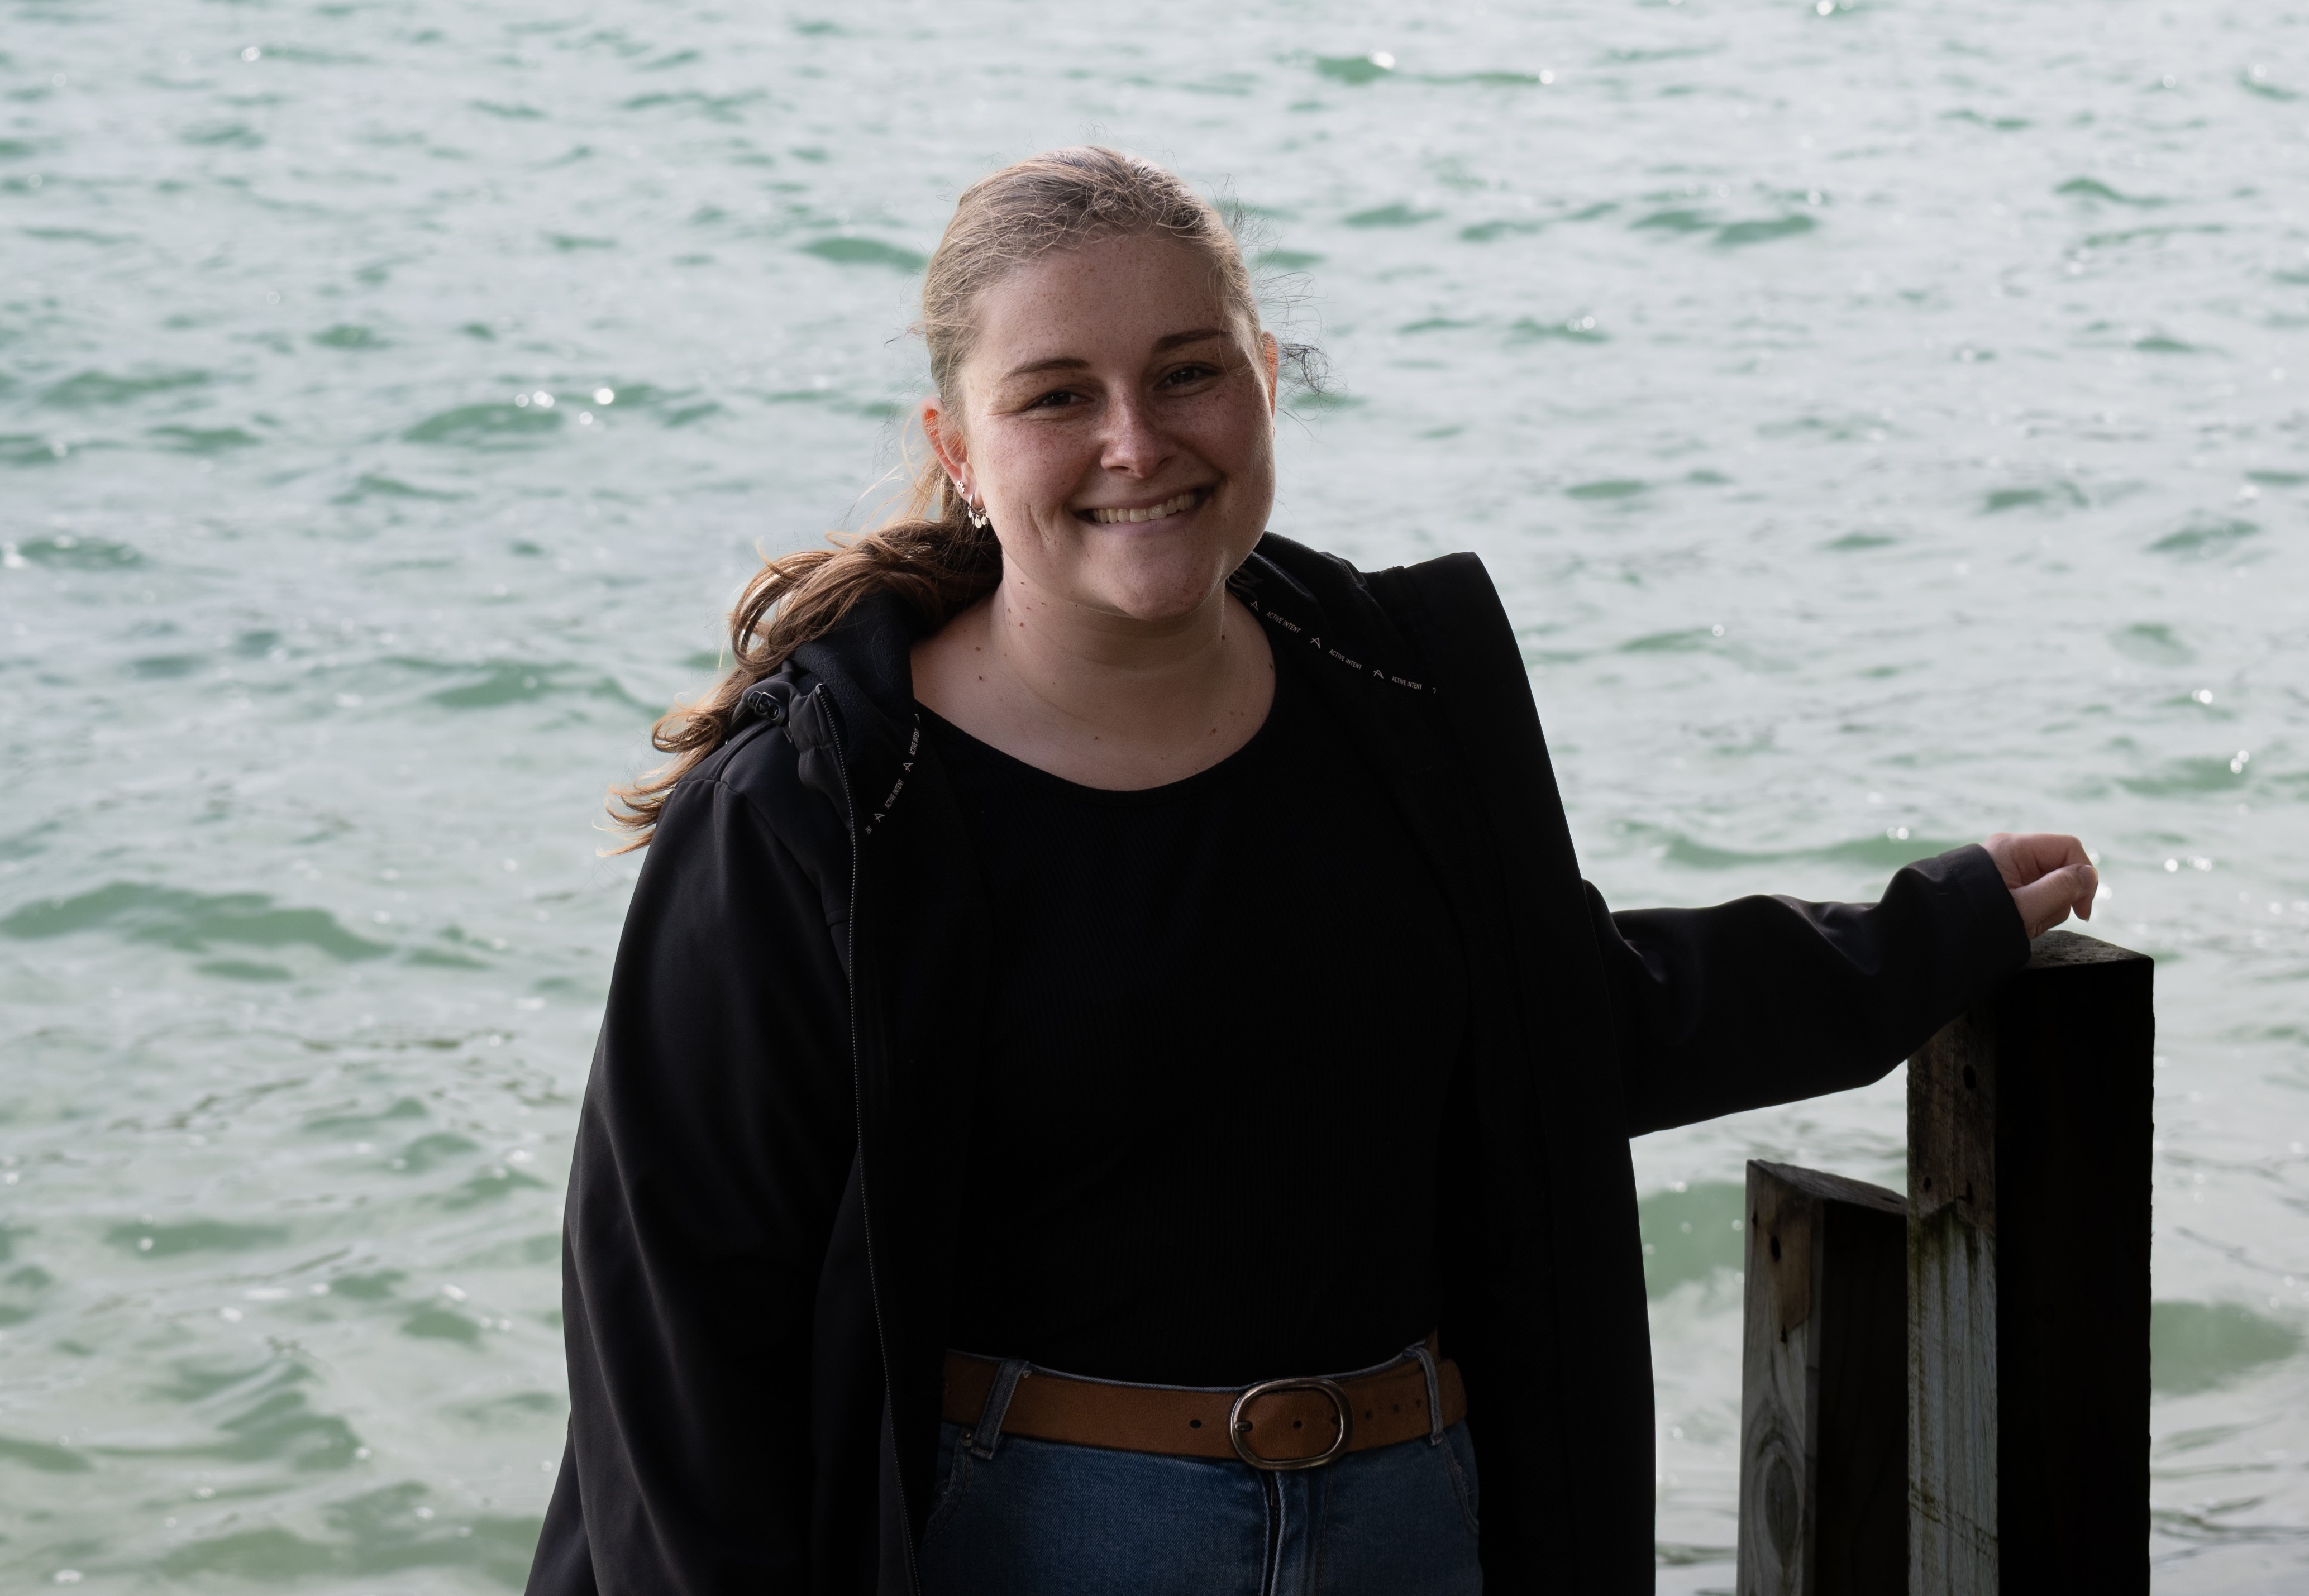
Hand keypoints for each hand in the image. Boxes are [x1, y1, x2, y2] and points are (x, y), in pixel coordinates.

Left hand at [1983, 832, 2098, 939]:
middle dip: (2058, 900)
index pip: (2069, 849)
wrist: (1938, 933)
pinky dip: (2033, 914)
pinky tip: (2018, 924)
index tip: (2083, 911)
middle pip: (2061, 870)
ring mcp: (2009, 870)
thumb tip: (2088, 874)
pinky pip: (2034, 897)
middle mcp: (2012, 853)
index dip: (2084, 876)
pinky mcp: (2006, 886)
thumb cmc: (1977, 919)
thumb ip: (2060, 888)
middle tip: (2036, 919)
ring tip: (2022, 923)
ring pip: (2050, 888)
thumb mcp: (2025, 907)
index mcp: (2014, 848)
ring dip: (2044, 910)